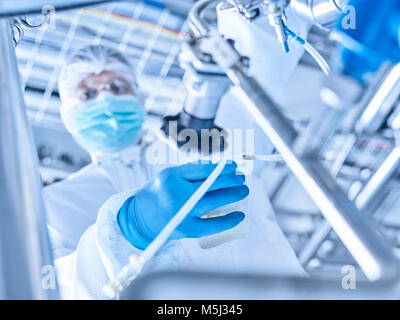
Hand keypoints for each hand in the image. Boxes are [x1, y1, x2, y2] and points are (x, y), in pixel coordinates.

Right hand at [118, 161, 248, 249]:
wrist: (140, 217)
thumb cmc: (159, 193)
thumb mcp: (169, 176)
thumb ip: (191, 172)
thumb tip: (221, 169)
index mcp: (172, 176)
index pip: (203, 168)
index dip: (222, 167)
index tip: (234, 166)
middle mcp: (176, 193)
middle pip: (211, 184)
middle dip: (231, 180)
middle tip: (242, 178)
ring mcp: (181, 211)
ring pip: (214, 201)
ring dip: (233, 195)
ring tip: (243, 190)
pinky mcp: (185, 229)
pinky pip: (211, 225)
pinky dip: (227, 220)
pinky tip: (239, 215)